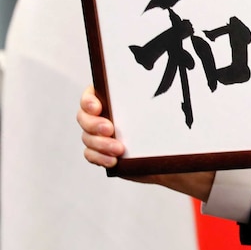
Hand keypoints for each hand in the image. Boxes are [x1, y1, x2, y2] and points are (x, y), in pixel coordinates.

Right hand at [76, 86, 214, 200]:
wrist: (166, 156)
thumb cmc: (166, 129)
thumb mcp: (164, 111)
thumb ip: (157, 100)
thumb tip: (161, 89)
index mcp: (114, 99)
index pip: (91, 94)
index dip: (89, 101)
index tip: (98, 107)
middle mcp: (103, 115)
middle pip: (84, 117)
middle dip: (94, 124)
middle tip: (110, 129)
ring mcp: (99, 135)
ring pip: (87, 137)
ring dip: (100, 143)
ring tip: (119, 149)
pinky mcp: (102, 153)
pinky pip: (91, 155)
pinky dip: (100, 157)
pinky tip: (113, 160)